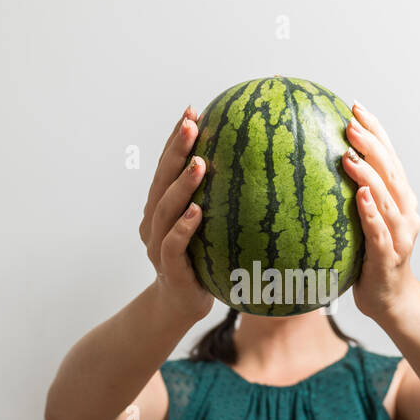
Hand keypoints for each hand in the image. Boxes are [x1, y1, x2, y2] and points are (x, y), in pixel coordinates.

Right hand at [138, 105, 213, 322]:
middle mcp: (153, 222)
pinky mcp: (168, 269)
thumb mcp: (212, 229)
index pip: (167, 166)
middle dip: (175, 149)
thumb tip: (265, 171)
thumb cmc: (203, 264)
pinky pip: (173, 245)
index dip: (176, 138)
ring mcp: (157, 246)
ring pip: (164, 209)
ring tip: (199, 163)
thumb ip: (223, 202)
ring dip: (180, 185)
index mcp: (161, 207)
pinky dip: (184, 228)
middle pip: (161, 179)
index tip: (193, 111)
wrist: (179, 308)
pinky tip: (198, 212)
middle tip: (192, 123)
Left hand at [342, 102, 419, 321]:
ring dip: (369, 174)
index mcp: (401, 201)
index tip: (355, 107)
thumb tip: (309, 171)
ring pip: (387, 198)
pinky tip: (360, 196)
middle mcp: (406, 213)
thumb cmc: (370, 262)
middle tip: (350, 123)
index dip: (376, 131)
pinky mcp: (389, 257)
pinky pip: (380, 231)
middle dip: (372, 144)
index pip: (390, 158)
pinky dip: (371, 212)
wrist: (391, 302)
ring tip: (349, 155)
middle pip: (392, 171)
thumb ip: (347, 199)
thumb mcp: (359, 225)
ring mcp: (400, 235)